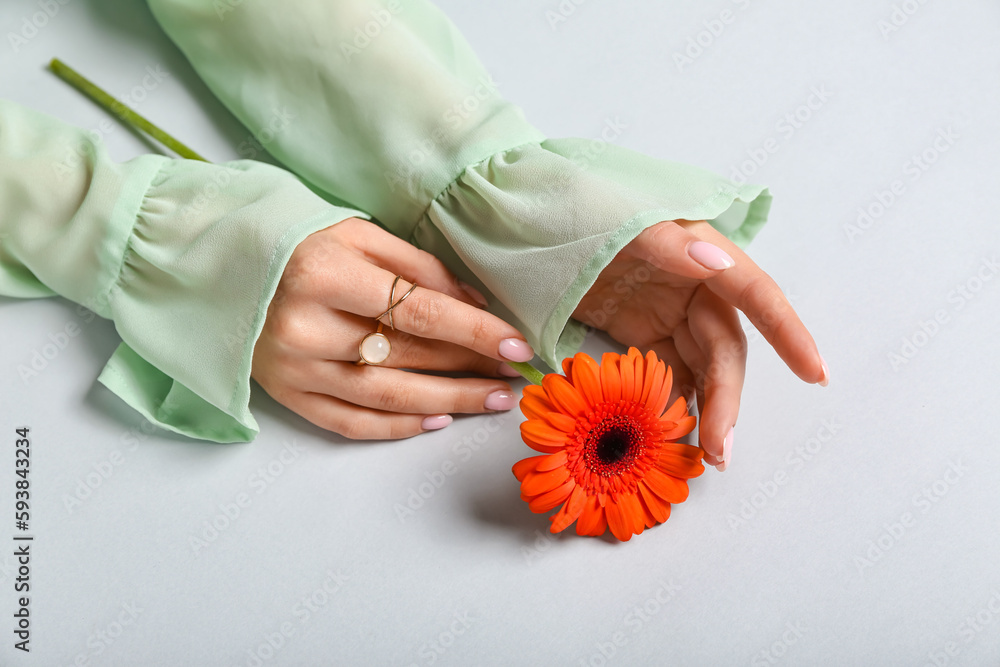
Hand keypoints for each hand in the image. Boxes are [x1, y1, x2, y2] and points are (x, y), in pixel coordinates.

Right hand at [251, 218, 534, 439]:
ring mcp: (294, 369)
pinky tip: (438, 420)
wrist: (212, 265)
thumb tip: (475, 305)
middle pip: (408, 356)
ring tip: (492, 400)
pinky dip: (399, 427)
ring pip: (388, 398)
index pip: (419, 312)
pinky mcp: (286, 395)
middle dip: (470, 367)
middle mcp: (306, 328)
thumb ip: (418, 267)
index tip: (517, 346)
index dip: (474, 332)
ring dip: (450, 402)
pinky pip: (351, 423)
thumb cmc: (293, 241)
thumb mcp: (355, 234)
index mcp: (324, 275)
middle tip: (513, 373)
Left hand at [573, 219, 827, 470]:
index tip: (814, 374)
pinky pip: (665, 373)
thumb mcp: (616, 217)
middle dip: (728, 399)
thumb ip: (663, 240)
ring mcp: (665, 311)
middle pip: (724, 349)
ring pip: (700, 368)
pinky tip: (673, 436)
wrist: (526, 219)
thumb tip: (716, 260)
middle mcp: (692, 284)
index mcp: (698, 248)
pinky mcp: (639, 332)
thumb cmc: (575, 205)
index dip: (788, 333)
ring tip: (707, 455)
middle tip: (720, 449)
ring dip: (706, 410)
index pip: (754, 294)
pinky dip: (671, 403)